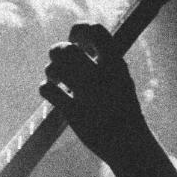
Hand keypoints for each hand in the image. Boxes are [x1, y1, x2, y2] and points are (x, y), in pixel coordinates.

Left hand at [40, 22, 148, 163]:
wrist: (130, 144)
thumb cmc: (123, 108)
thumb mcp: (121, 78)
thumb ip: (103, 60)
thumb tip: (76, 41)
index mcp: (116, 64)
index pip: (95, 31)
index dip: (79, 31)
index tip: (76, 40)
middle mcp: (102, 77)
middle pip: (66, 49)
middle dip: (58, 51)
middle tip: (59, 60)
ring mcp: (88, 96)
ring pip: (55, 68)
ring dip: (51, 70)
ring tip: (55, 78)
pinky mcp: (75, 114)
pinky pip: (48, 91)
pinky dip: (45, 89)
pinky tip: (51, 92)